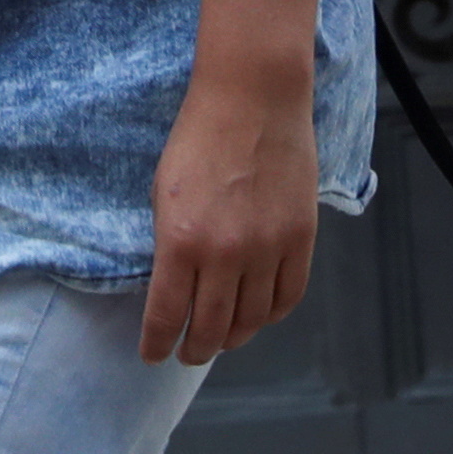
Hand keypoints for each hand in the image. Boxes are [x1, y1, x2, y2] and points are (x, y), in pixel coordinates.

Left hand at [141, 69, 316, 364]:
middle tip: (188, 354)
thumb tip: (173, 287)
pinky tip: (258, 315)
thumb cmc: (198, 138)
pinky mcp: (300, 239)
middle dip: (194, 349)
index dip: (157, 343)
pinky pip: (288, 297)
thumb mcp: (164, 192)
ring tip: (222, 338)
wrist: (252, 99)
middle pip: (211, 328)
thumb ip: (170, 244)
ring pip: (252, 320)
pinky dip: (271, 315)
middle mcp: (225, 254)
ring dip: (233, 337)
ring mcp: (267, 249)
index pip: (167, 316)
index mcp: (180, 241)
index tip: (152, 355)